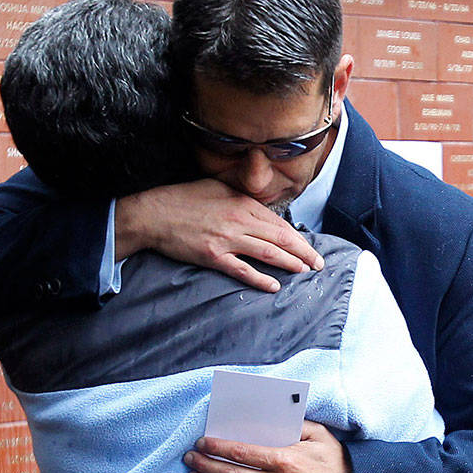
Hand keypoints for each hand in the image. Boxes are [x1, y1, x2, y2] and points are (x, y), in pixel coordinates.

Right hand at [114, 179, 323, 290]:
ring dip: (290, 263)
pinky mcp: (213, 256)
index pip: (277, 222)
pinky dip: (260, 278)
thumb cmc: (183, 199)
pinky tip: (274, 285)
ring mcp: (226, 239)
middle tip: (318, 263)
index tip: (308, 246)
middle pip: (280, 237)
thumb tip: (257, 207)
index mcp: (241, 202)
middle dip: (303, 252)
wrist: (154, 214)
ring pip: (267, 252)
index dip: (296, 236)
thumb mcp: (216, 187)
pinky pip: (242, 270)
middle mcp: (238, 220)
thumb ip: (239, 197)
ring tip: (305, 271)